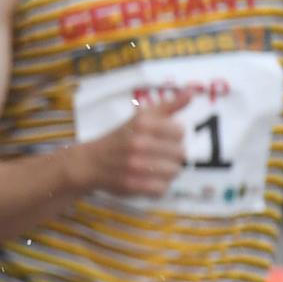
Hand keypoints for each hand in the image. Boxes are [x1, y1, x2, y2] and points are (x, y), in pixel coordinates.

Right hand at [69, 92, 189, 198]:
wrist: (91, 162)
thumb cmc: (121, 138)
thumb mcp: (142, 117)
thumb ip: (169, 106)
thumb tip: (191, 93)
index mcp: (142, 123)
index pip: (180, 132)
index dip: (175, 136)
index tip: (166, 138)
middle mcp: (138, 143)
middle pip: (180, 153)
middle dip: (174, 154)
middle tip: (162, 154)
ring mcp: (135, 165)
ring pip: (174, 171)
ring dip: (169, 171)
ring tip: (157, 167)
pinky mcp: (132, 185)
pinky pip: (162, 188)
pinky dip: (160, 186)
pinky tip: (151, 179)